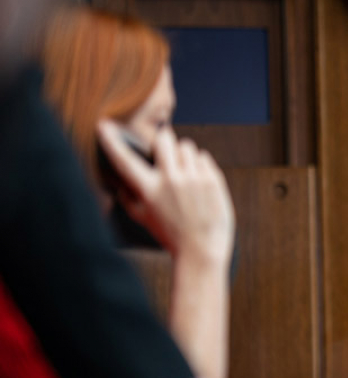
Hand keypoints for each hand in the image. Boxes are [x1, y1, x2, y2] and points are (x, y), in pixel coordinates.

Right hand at [97, 120, 234, 263]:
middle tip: (166, 151)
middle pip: (165, 138)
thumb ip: (129, 198)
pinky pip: (204, 157)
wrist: (202, 251)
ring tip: (185, 174)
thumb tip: (117, 183)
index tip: (104, 126)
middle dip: (164, 140)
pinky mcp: (213, 180)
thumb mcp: (144, 219)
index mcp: (150, 190)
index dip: (112, 141)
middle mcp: (171, 180)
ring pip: (187, 146)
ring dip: (184, 155)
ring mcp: (194, 178)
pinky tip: (199, 182)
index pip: (126, 160)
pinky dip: (200, 165)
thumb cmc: (171, 236)